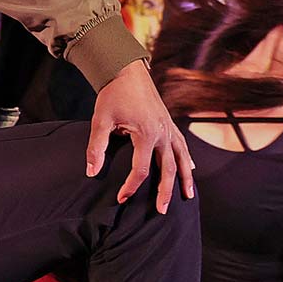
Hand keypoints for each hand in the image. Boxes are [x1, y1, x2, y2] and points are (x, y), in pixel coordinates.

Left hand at [87, 59, 195, 212]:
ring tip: (187, 197)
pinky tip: (191, 170)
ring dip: (185, 179)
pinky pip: (183, 145)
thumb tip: (91, 172)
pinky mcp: (170, 123)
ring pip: (182, 159)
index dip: (131, 187)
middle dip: (165, 192)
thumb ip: (96, 147)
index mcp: (146, 134)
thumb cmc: (113, 94)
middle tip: (161, 211)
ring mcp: (169, 128)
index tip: (121, 199)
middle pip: (168, 169)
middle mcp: (163, 133)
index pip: (141, 170)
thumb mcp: (100, 120)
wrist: (127, 70)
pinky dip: (187, 159)